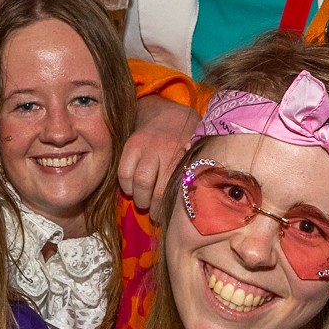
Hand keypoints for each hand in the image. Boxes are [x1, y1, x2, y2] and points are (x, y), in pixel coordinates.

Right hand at [120, 95, 199, 216]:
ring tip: (143, 202)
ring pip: (140, 183)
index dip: (173, 209)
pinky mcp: (132, 144)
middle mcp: (168, 150)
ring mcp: (148, 146)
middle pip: (158, 191)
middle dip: (155, 209)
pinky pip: (124, 172)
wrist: (166, 111)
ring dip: (140, 199)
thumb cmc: (187, 137)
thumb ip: (200, 169)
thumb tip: (204, 197)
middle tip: (156, 214)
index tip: (171, 217)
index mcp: (188, 154)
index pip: (179, 190)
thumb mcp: (199, 149)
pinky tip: (132, 188)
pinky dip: (126, 185)